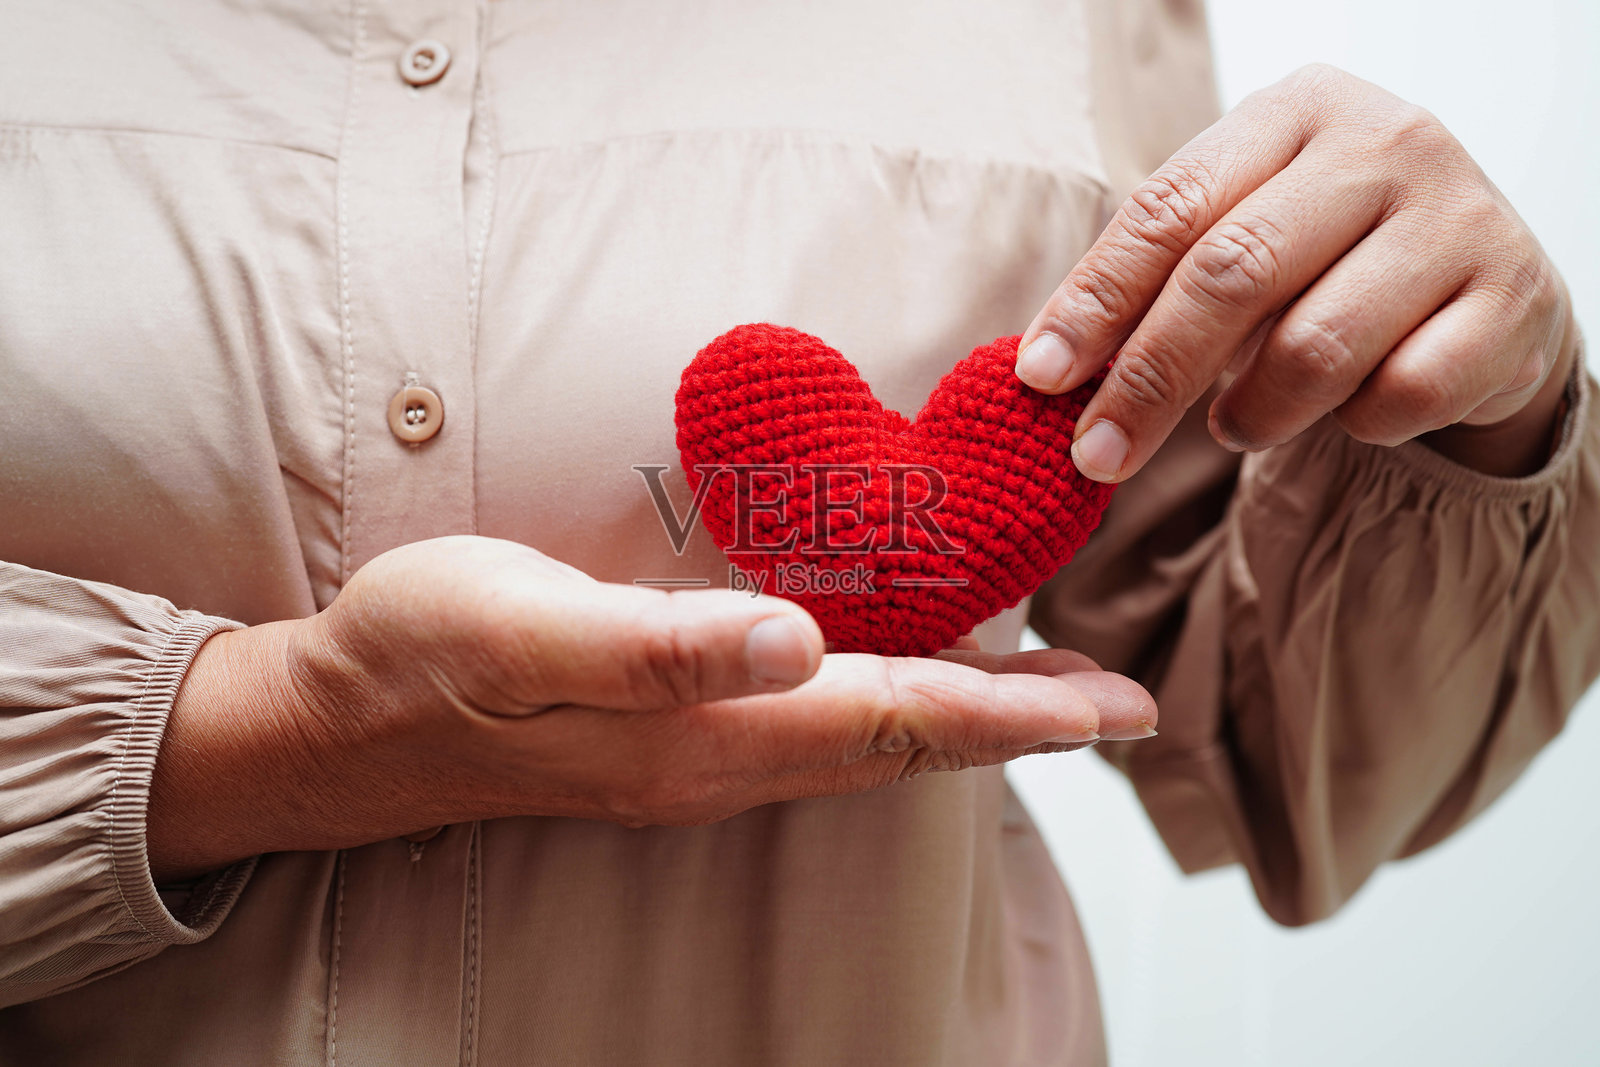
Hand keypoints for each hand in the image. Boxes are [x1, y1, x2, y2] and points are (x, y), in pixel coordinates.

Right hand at [148, 536, 1155, 879]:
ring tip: (1050, 695)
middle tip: (1119, 703)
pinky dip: (893, 703)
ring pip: (870, 742)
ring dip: (968, 718)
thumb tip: (795, 642)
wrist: (350, 720)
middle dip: (1021, 726)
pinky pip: (822, 728)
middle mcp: (723, 759)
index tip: (1114, 709)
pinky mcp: (679, 734)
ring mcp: (702, 756)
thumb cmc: (429, 654)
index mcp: (706, 733)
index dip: (1012, 716)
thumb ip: (660, 646)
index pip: (895, 724)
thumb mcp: (526, 631)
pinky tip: (906, 674)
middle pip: (905, 745)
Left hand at [1016, 64, 1573, 480]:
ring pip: (1314, 349)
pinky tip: (1349, 410)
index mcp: (1297, 110)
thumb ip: (1158, 281)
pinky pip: (1399, 396)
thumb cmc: (1329, 259)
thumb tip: (1051, 371)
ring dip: (1255, 412)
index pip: (1170, 208)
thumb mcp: (1245, 233)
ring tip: (1238, 423)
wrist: (1488, 282)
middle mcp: (1387, 142)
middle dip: (1149, 379)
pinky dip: (1355, 426)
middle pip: (1232, 274)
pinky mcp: (1515, 300)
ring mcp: (1460, 217)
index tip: (1041, 377)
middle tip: (1099, 453)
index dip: (1096, 300)